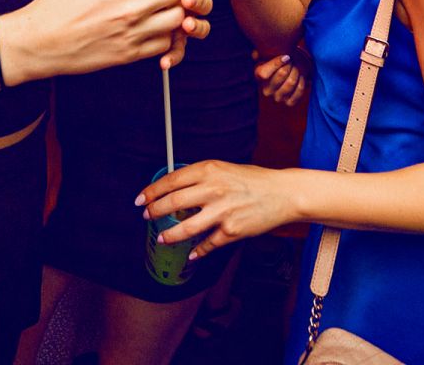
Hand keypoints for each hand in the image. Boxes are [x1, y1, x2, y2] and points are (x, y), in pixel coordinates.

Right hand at [4, 0, 213, 80]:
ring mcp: (133, 33)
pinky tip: (157, 27)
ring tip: (168, 5)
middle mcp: (131, 8)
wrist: (38, 44)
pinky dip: (166, 35)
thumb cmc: (51, 12)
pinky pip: (165, 43)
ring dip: (178, 9)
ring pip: (179, 18)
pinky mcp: (130, 54)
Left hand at [136, 160, 295, 259]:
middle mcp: (213, 189)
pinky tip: (192, 254)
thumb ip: (201, 177)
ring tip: (162, 237)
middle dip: (154, 212)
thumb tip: (175, 190)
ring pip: (186, 228)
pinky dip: (198, 251)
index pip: (171, 180)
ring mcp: (222, 212)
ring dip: (170, 235)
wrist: (282, 193)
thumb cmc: (254, 179)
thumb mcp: (224, 169)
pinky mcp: (231, 231)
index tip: (141, 199)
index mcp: (209, 170)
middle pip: (173, 203)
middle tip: (147, 216)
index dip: (152, 191)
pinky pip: (207, 244)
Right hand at [253, 52, 306, 106]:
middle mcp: (266, 90)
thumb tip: (255, 55)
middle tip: (293, 61)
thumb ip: (261, 51)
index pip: (264, 74)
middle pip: (281, 74)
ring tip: (297, 67)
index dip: (276, 63)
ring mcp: (277, 97)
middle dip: (291, 65)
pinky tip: (301, 77)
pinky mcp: (289, 102)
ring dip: (297, 72)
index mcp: (258, 75)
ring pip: (291, 83)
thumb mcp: (272, 51)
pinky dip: (302, 82)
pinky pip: (298, 92)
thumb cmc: (282, 56)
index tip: (286, 57)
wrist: (295, 66)